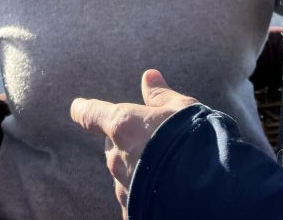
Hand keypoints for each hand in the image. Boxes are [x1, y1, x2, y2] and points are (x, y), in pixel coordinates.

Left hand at [71, 69, 196, 216]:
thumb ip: (161, 95)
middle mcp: (116, 157)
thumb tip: (149, 76)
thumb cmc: (194, 140)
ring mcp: (123, 187)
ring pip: (123, 172)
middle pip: (113, 145)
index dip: (84, 109)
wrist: (205, 188)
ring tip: (165, 166)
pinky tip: (162, 189)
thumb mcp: (182, 109)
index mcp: (123, 124)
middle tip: (154, 140)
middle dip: (127, 141)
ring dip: (137, 167)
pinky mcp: (132, 210)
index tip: (77, 107)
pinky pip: (133, 197)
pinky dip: (143, 191)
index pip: (92, 114)